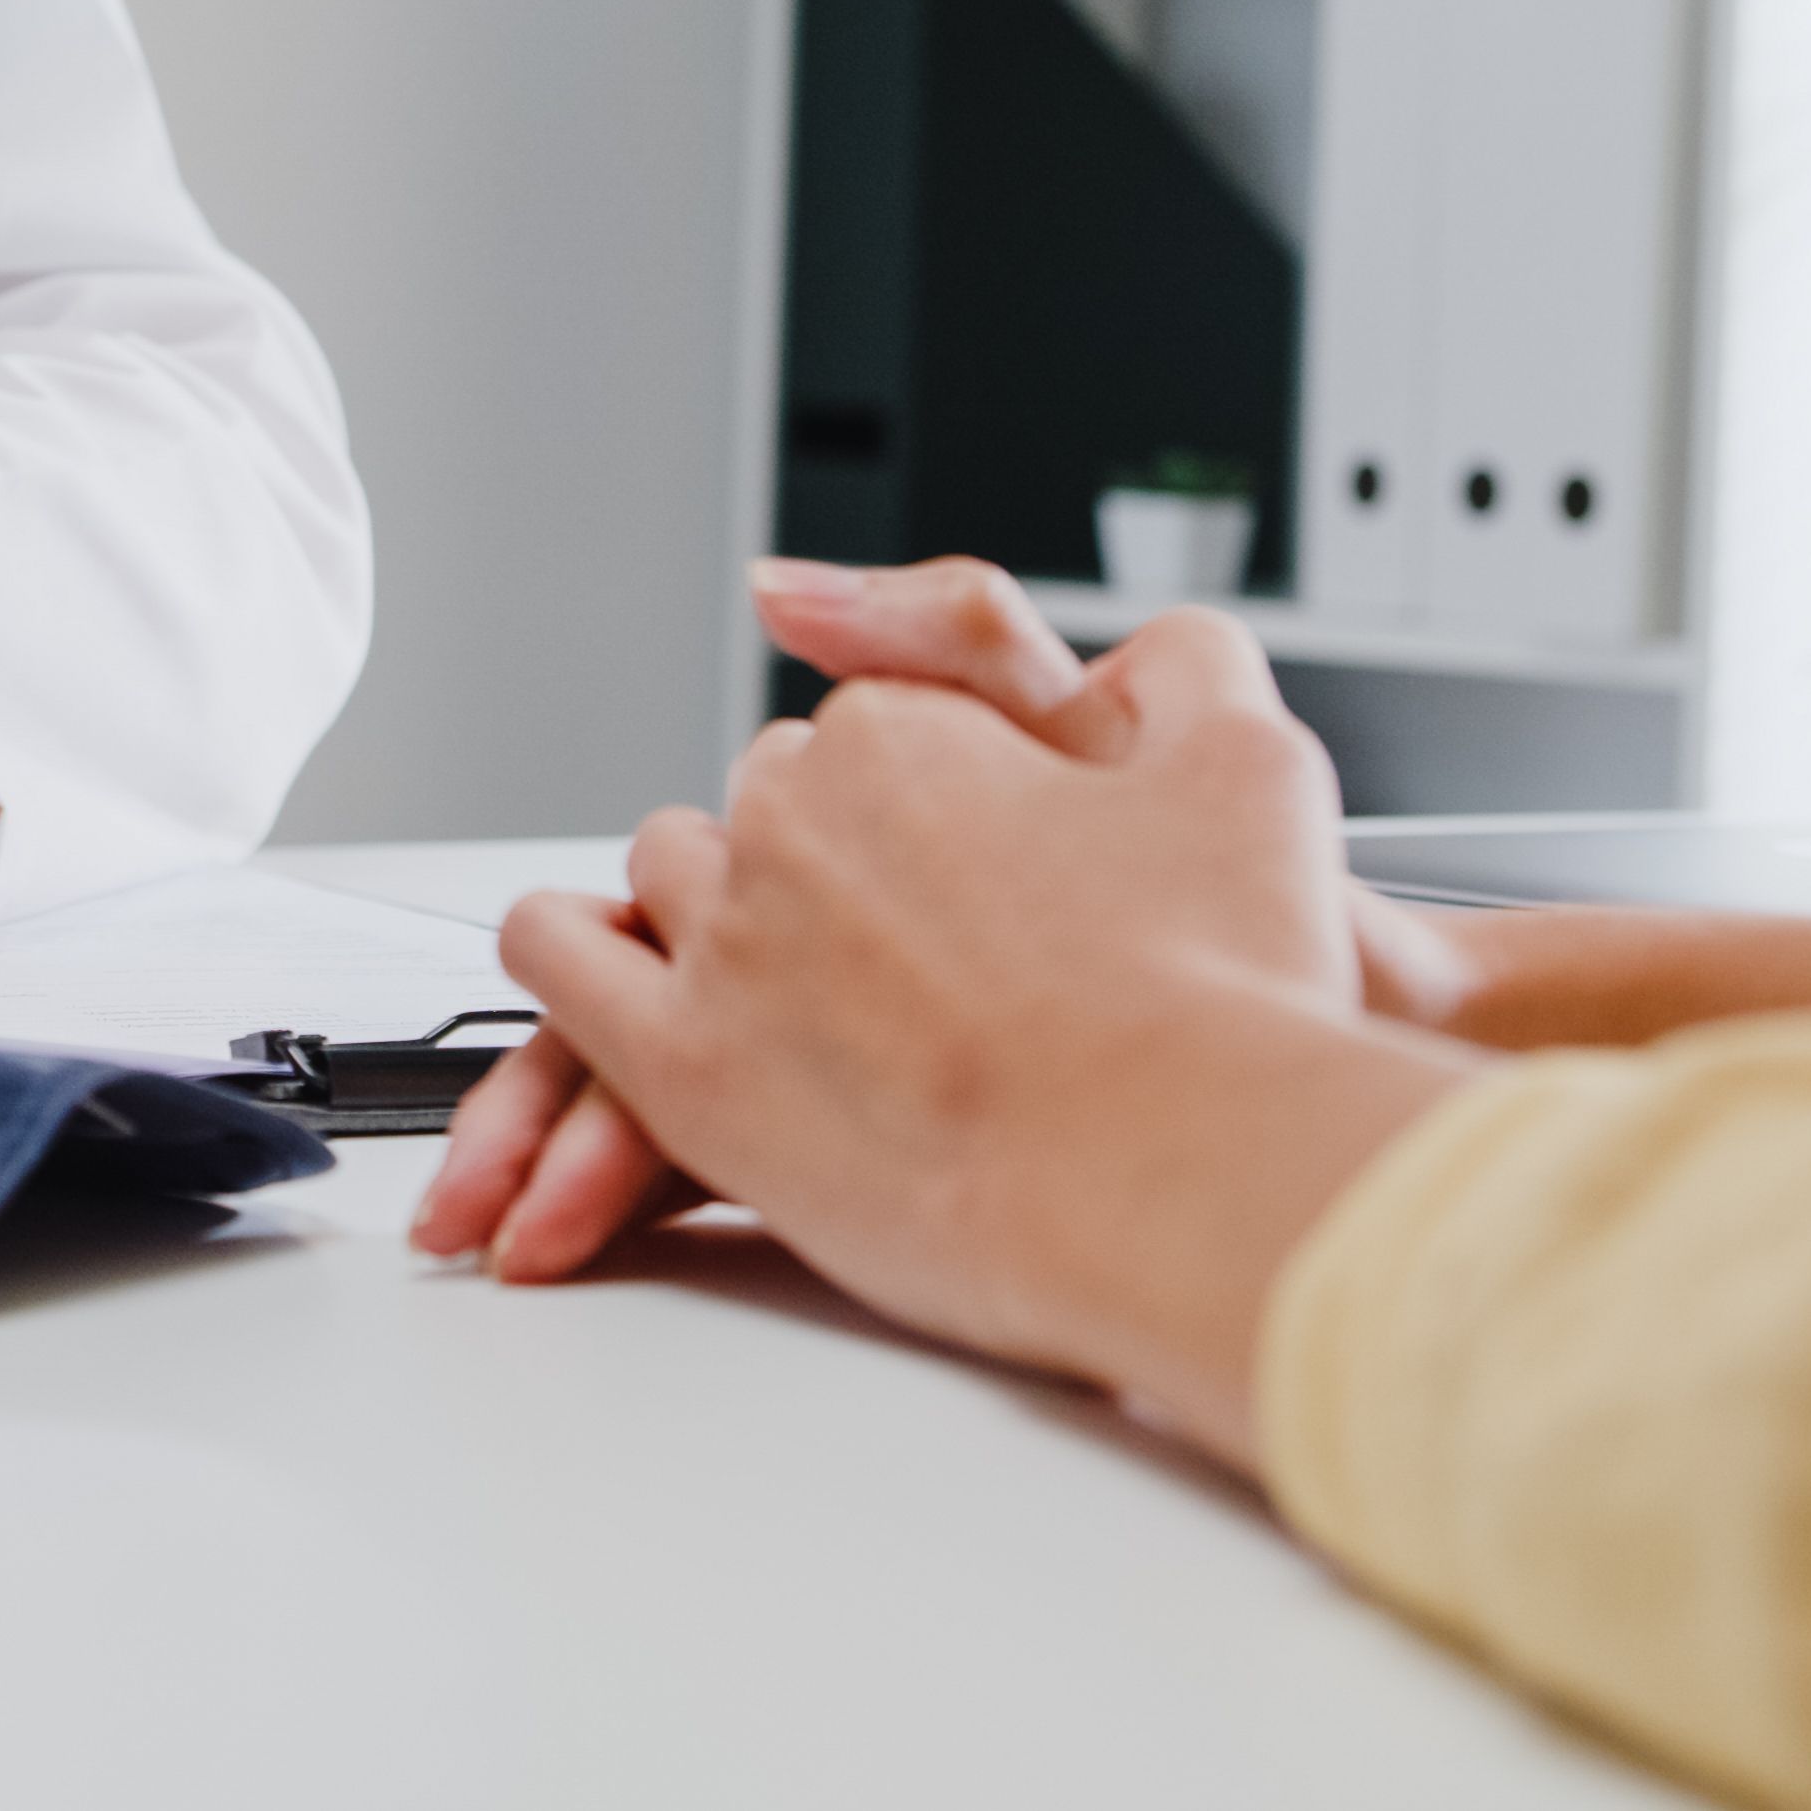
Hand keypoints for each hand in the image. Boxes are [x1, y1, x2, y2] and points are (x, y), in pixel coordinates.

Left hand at [418, 555, 1454, 1276]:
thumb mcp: (1250, 762)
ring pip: (670, 879)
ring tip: (808, 996)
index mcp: (900, 734)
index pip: (872, 739)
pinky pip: (560, 969)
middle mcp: (788, 816)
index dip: (937, 814)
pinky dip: (574, 958)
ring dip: (720, 915)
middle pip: (770, 811)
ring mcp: (723, 941)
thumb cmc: (1226, 986)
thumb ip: (1183, 667)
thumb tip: (1150, 644)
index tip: (990, 883)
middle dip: (835, 868)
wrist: (1182, 1165)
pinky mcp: (683, 1070)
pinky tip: (616, 983)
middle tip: (927, 965)